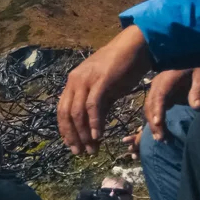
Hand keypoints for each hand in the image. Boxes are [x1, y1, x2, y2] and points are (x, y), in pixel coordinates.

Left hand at [58, 26, 153, 154]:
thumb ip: (99, 107)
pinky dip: (94, 122)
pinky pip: (93, 105)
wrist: (137, 47)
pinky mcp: (101, 81)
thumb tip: (94, 129)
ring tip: (91, 148)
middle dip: (72, 135)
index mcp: (73, 82)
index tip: (72, 145)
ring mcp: (87, 80)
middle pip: (66, 114)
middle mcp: (75, 81)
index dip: (65, 130)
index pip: (62, 110)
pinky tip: (98, 135)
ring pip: (77, 112)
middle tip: (79, 152)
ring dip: (83, 133)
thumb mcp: (106, 90)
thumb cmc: (122, 68)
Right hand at [143, 64, 199, 141]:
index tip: (159, 124)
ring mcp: (158, 89)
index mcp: (167, 80)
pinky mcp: (161, 93)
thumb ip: (199, 90)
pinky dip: (154, 119)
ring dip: (153, 123)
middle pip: (150, 106)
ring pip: (149, 108)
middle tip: (162, 140)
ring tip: (161, 139)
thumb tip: (197, 107)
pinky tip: (159, 129)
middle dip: (154, 123)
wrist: (197, 51)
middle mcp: (158, 85)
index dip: (158, 111)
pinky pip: (153, 107)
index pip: (159, 97)